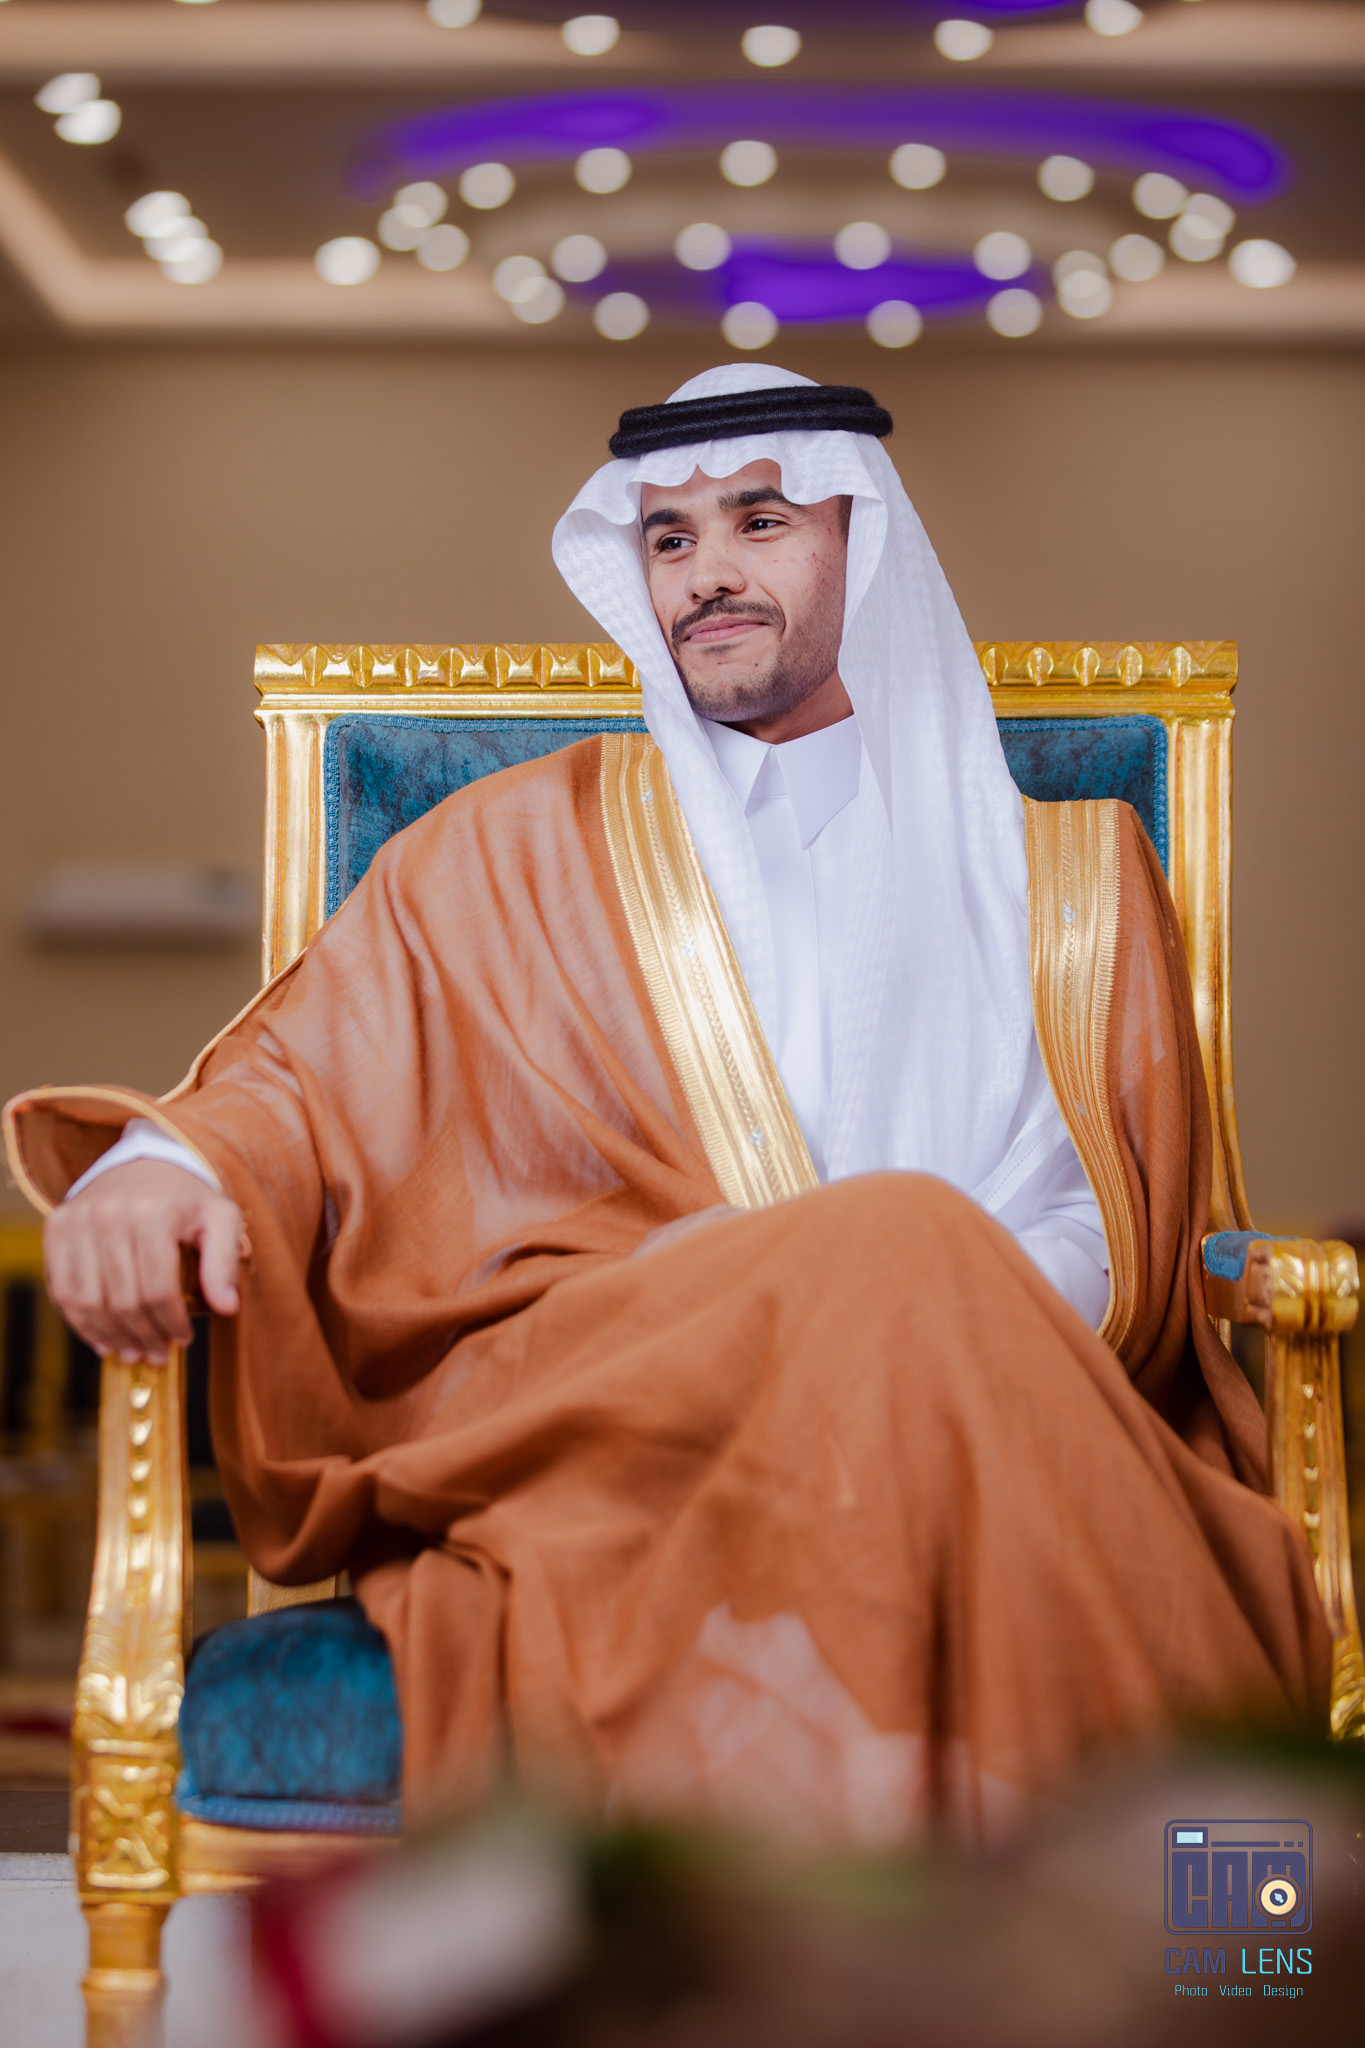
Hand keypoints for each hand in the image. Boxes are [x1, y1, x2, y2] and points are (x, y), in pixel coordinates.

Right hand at [44, 1159, 246, 1363]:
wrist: (145, 1162)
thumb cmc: (187, 1198)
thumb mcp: (221, 1218)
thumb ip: (225, 1262)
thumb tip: (227, 1307)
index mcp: (153, 1213)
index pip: (158, 1289)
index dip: (171, 1323)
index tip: (183, 1340)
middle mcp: (109, 1215)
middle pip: (122, 1300)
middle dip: (143, 1336)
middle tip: (157, 1354)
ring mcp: (77, 1221)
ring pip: (88, 1301)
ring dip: (110, 1336)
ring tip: (131, 1351)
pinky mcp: (57, 1227)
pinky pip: (62, 1290)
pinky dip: (79, 1322)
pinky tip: (101, 1338)